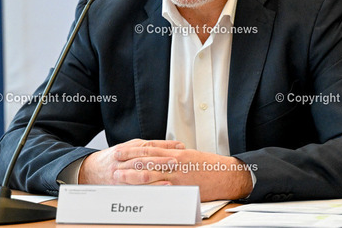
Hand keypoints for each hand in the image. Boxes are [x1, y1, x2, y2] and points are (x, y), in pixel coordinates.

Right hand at [78, 138, 184, 184]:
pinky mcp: (121, 187)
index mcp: (125, 149)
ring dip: (156, 176)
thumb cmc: (112, 159)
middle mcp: (122, 161)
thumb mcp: (126, 148)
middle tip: (176, 161)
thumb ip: (146, 147)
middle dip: (161, 160)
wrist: (90, 171)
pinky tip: (161, 188)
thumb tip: (171, 146)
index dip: (163, 146)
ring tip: (170, 177)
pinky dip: (150, 188)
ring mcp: (120, 175)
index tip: (178, 147)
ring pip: (139, 174)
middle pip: (144, 159)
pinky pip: (136, 189)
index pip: (147, 146)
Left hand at [115, 147, 252, 200]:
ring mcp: (177, 176)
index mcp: (175, 153)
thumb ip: (175, 156)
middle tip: (114, 164)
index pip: (149, 150)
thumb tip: (162, 156)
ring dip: (133, 176)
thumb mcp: (191, 156)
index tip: (121, 152)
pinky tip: (137, 192)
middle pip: (146, 162)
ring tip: (119, 177)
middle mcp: (174, 163)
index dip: (133, 151)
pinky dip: (147, 190)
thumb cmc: (210, 166)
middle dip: (128, 163)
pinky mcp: (181, 188)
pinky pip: (161, 189)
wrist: (227, 175)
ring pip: (150, 175)